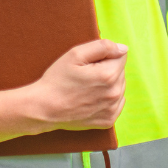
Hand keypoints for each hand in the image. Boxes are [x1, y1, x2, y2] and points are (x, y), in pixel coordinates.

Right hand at [0, 40, 126, 146]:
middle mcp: (115, 93)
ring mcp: (112, 109)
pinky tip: (91, 98)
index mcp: (108, 75)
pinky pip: (116, 103)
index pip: (121, 56)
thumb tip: (122, 49)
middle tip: (84, 75)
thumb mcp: (75, 54)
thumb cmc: (57, 80)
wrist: (44, 108)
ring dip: (108, 84)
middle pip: (120, 72)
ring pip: (119, 87)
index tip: (88, 64)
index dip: (104, 56)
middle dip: (106, 69)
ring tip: (86, 88)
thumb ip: (102, 46)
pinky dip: (107, 99)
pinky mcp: (108, 120)